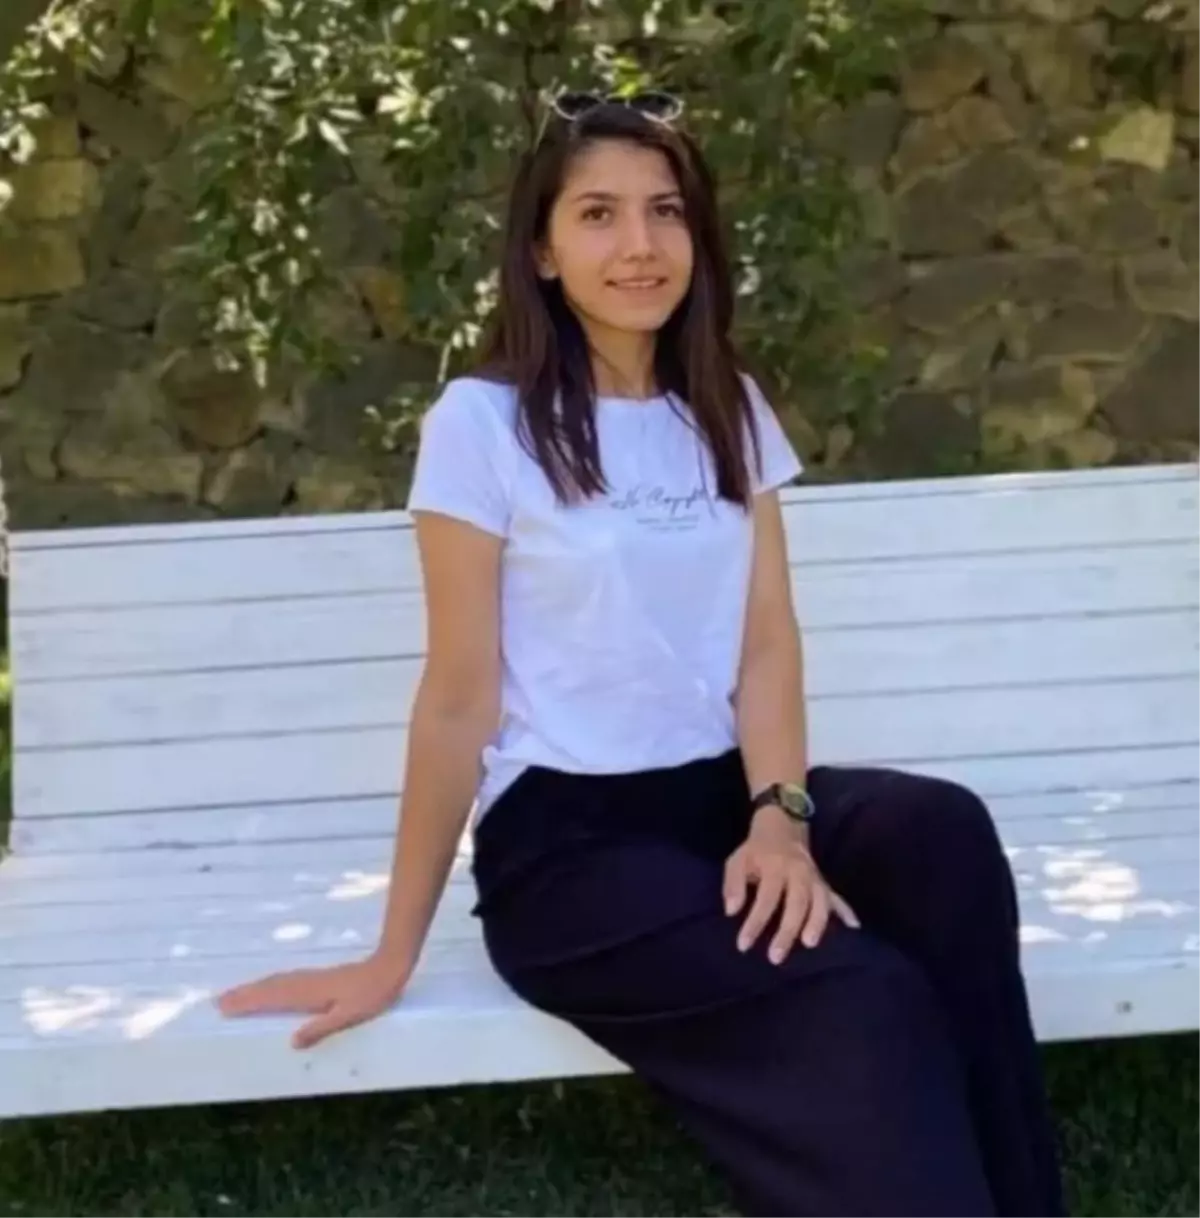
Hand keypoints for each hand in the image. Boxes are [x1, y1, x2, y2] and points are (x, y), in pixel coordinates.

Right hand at [215, 954, 409, 1049]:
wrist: (388, 967)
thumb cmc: (371, 995)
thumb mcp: (348, 1016)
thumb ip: (321, 1028)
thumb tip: (292, 1042)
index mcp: (309, 994)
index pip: (272, 999)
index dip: (248, 1003)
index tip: (224, 1007)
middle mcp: (306, 983)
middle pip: (269, 988)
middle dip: (244, 995)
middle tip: (218, 1002)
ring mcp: (312, 978)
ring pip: (277, 982)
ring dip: (255, 988)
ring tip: (235, 994)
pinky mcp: (319, 978)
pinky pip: (287, 980)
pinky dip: (271, 984)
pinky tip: (271, 987)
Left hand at [724, 807, 858, 964]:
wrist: (782, 827)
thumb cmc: (756, 852)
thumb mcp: (737, 861)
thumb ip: (733, 885)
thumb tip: (731, 911)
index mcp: (775, 866)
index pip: (767, 897)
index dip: (755, 922)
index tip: (743, 945)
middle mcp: (799, 872)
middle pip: (797, 902)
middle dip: (787, 930)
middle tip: (776, 957)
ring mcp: (814, 877)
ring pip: (821, 901)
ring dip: (817, 923)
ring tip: (809, 945)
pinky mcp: (824, 882)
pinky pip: (837, 898)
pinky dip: (846, 911)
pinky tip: (853, 927)